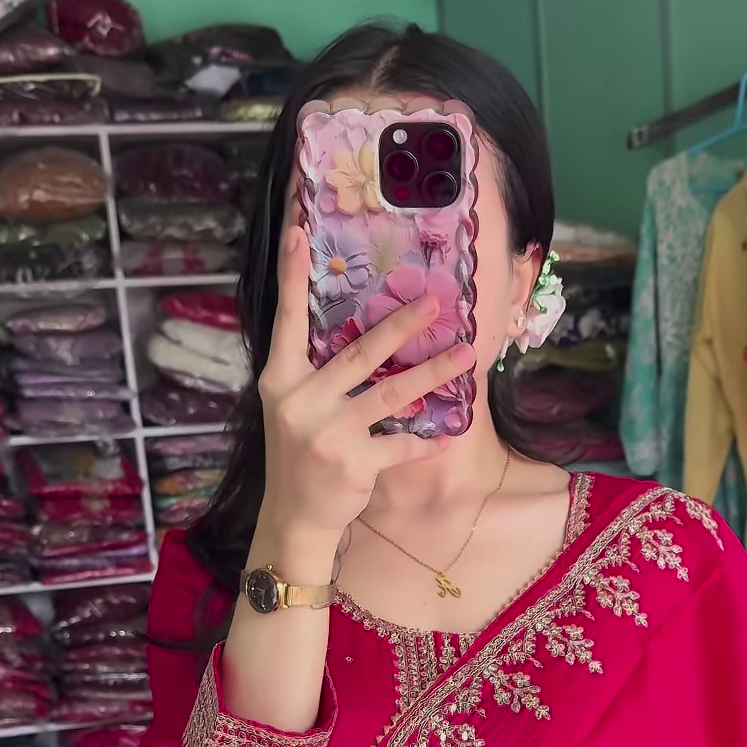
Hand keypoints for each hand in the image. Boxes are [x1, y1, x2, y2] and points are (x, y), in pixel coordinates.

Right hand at [255, 196, 474, 558]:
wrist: (293, 517)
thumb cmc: (299, 454)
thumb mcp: (292, 406)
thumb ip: (314, 372)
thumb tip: (361, 332)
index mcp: (280, 379)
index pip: (286, 318)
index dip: (291, 274)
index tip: (299, 230)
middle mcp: (299, 401)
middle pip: (359, 353)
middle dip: (401, 326)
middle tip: (436, 303)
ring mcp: (327, 433)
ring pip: (390, 394)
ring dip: (432, 374)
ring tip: (466, 357)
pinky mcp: (353, 464)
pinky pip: (401, 445)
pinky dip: (426, 440)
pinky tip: (449, 434)